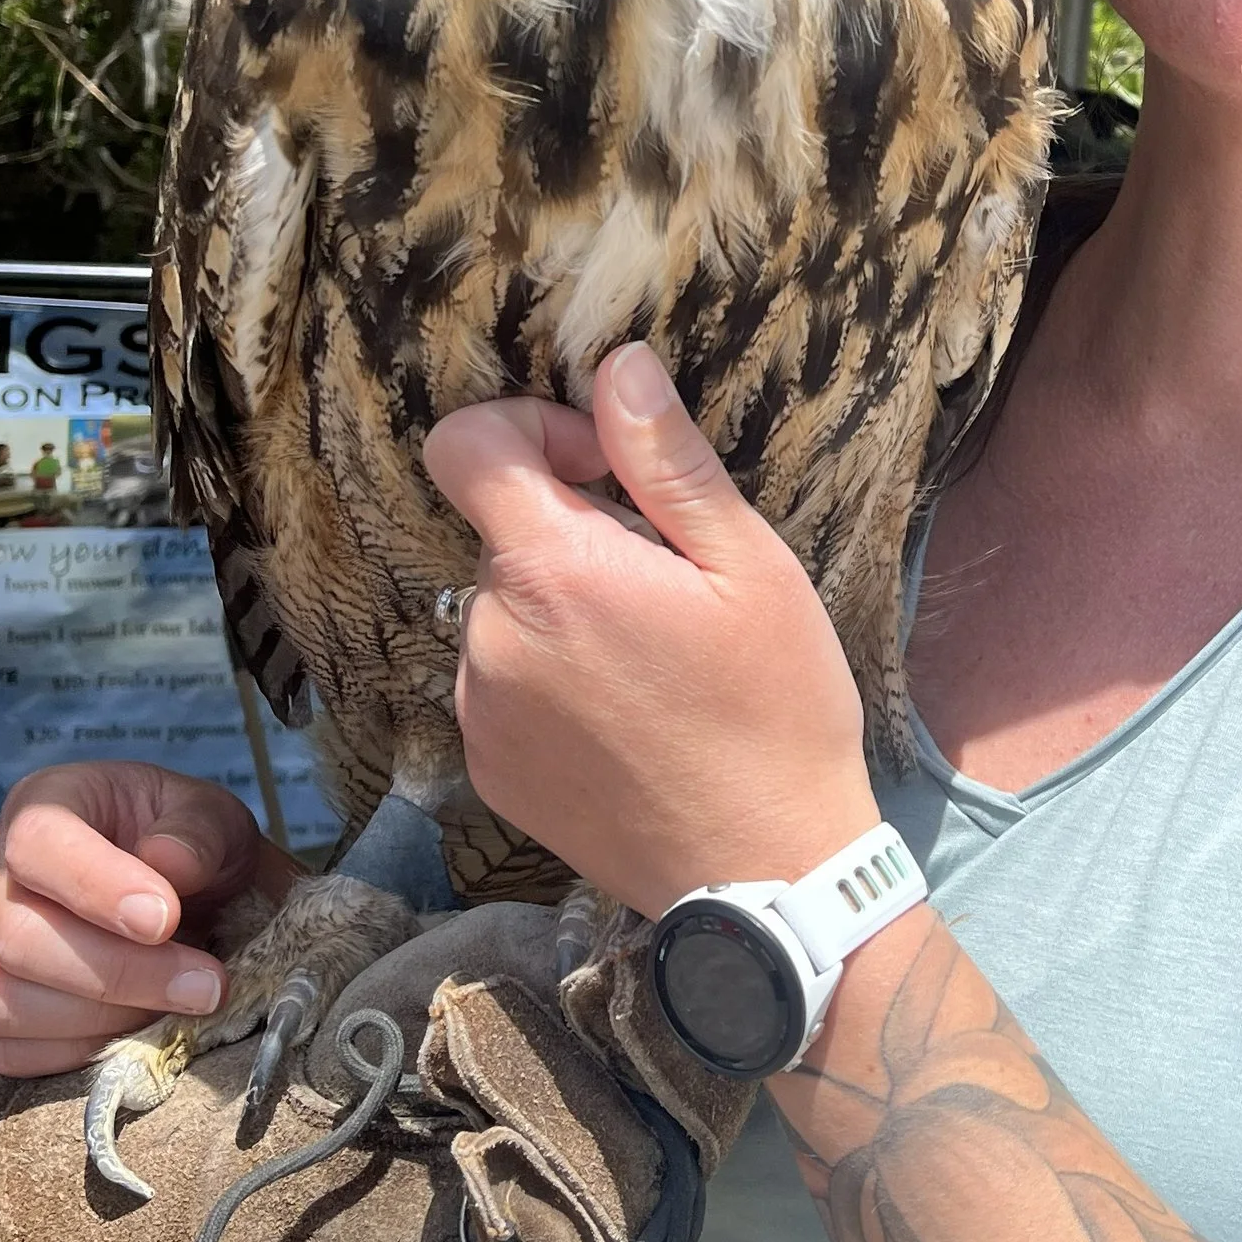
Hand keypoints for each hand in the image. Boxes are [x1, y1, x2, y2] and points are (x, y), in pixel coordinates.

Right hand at [0, 761, 297, 1077]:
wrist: (190, 901)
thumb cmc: (191, 850)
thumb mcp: (215, 819)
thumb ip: (199, 831)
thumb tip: (168, 862)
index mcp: (43, 805)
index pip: (35, 841)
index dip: (96, 885)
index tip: (165, 919)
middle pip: (16, 935)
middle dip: (119, 971)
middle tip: (204, 985)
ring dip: (99, 1018)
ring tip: (178, 1007)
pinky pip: (5, 1050)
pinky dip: (76, 1052)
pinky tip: (138, 1028)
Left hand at [424, 342, 877, 916]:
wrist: (764, 876)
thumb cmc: (777, 711)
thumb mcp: (749, 568)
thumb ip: (667, 461)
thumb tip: (618, 365)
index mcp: (552, 571)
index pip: (465, 445)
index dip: (531, 430)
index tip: (603, 467)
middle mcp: (490, 636)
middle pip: (503, 533)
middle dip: (573, 533)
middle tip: (666, 586)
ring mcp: (479, 710)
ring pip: (504, 610)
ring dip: (561, 610)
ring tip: (653, 663)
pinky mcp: (488, 769)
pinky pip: (502, 683)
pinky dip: (550, 677)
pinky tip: (629, 717)